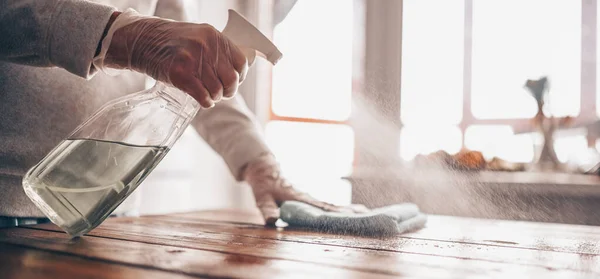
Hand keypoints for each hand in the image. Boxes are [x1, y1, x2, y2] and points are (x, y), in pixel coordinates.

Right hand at [100, 10, 248, 107]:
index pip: (241, 63)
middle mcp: (207, 47)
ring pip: (217, 91)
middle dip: (228, 91)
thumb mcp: (198, 36)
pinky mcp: (181, 74)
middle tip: (220, 94)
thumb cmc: (171, 41)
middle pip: (231, 80)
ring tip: (207, 95)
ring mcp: (194, 60)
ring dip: (214, 97)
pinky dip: (205, 103)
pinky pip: (203, 97)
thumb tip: (235, 71)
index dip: (239, 77)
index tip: (233, 82)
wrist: (142, 40)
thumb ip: (216, 50)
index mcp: (214, 36)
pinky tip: (202, 101)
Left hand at [244, 154, 369, 224]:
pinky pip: (325, 207)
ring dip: (347, 210)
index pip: (321, 208)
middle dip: (349, 211)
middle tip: (367, 215)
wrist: (264, 170)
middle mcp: (308, 199)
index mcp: (300, 199)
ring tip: (364, 213)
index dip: (336, 213)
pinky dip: (338, 210)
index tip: (351, 216)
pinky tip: (347, 213)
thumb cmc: (263, 185)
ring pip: (331, 206)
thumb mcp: (262, 198)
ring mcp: (309, 199)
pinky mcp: (308, 201)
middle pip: (331, 207)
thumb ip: (267, 209)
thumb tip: (272, 221)